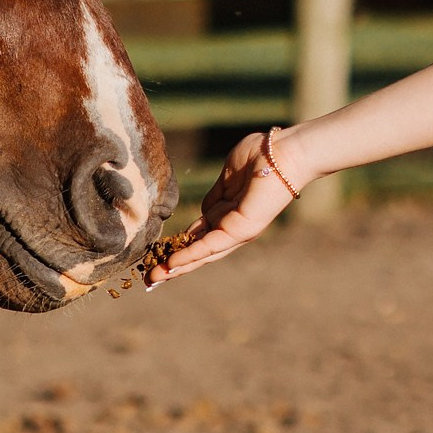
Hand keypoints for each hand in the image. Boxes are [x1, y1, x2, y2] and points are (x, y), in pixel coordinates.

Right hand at [144, 128, 306, 284]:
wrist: (283, 152)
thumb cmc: (260, 156)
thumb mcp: (228, 178)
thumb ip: (215, 197)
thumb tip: (202, 213)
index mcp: (227, 213)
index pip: (197, 236)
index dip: (177, 247)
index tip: (157, 258)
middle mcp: (231, 226)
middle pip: (198, 251)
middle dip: (174, 266)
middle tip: (150, 279)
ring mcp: (237, 230)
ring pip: (202, 255)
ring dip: (178, 268)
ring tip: (154, 279)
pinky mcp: (241, 229)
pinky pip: (211, 245)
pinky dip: (191, 255)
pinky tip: (173, 264)